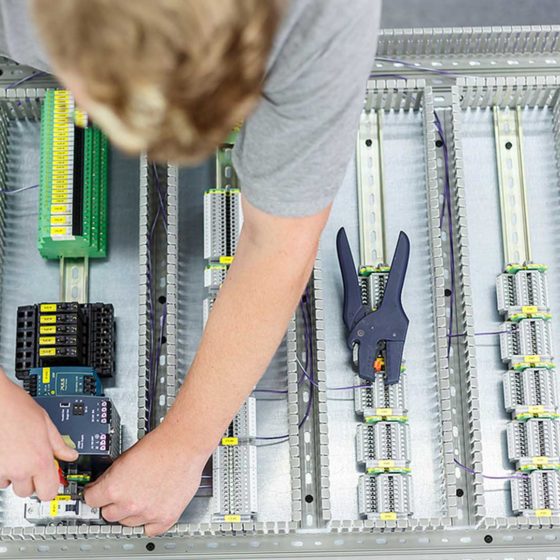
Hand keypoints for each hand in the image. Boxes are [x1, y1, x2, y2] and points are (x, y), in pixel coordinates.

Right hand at [0, 369, 78, 499]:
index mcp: (40, 460)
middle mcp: (20, 470)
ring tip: (17, 455)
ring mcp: (1, 470)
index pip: (49, 492)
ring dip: (14, 475)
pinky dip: (1, 469)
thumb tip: (71, 454)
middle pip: (28, 492)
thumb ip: (58, 443)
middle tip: (33, 462)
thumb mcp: (46, 423)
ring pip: (10, 484)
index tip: (51, 479)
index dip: (51, 486)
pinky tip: (5, 453)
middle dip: (32, 480)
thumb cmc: (16, 408)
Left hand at [84, 423, 207, 535]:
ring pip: (129, 522)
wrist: (184, 443)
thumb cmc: (159, 444)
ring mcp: (148, 513)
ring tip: (143, 494)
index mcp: (114, 488)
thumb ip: (112, 476)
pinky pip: (151, 529)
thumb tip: (104, 486)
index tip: (98, 492)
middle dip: (113, 503)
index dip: (95, 492)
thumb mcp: (124, 456)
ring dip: (132, 511)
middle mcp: (129, 505)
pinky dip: (151, 521)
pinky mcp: (166, 517)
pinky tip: (153, 507)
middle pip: (109, 514)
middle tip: (124, 492)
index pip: (91, 500)